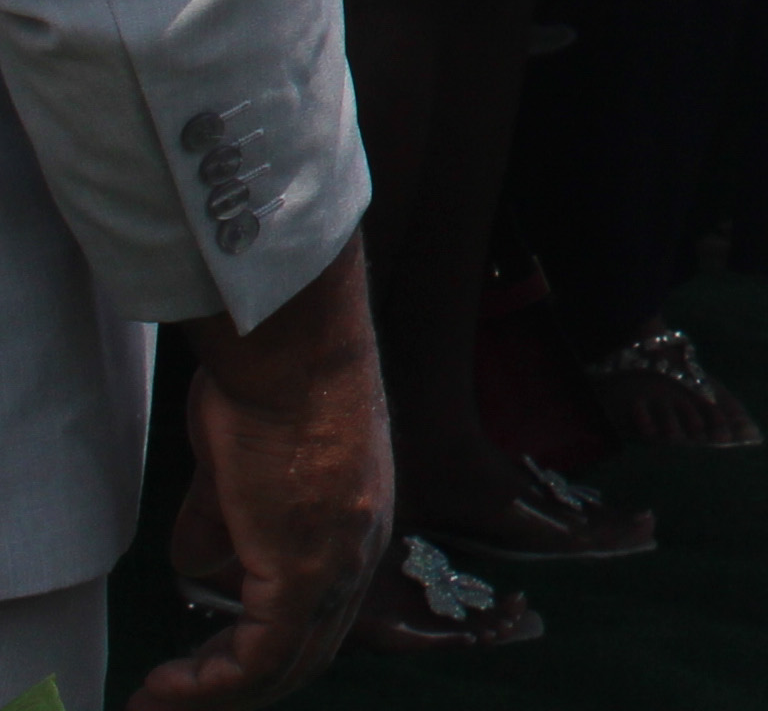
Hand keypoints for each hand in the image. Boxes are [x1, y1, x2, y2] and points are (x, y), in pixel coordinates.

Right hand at [143, 230, 387, 708]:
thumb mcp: (240, 467)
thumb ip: (225, 521)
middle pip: (303, 654)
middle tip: (169, 699)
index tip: (198, 670)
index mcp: (355, 526)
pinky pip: (258, 656)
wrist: (294, 346)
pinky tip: (163, 687)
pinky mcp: (303, 568)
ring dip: (211, 693)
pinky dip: (208, 685)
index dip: (256, 654)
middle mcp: (359, 552)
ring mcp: (337, 562)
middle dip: (233, 687)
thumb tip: (202, 564)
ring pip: (281, 665)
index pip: (316, 618)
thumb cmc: (269, 382)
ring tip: (154, 703)